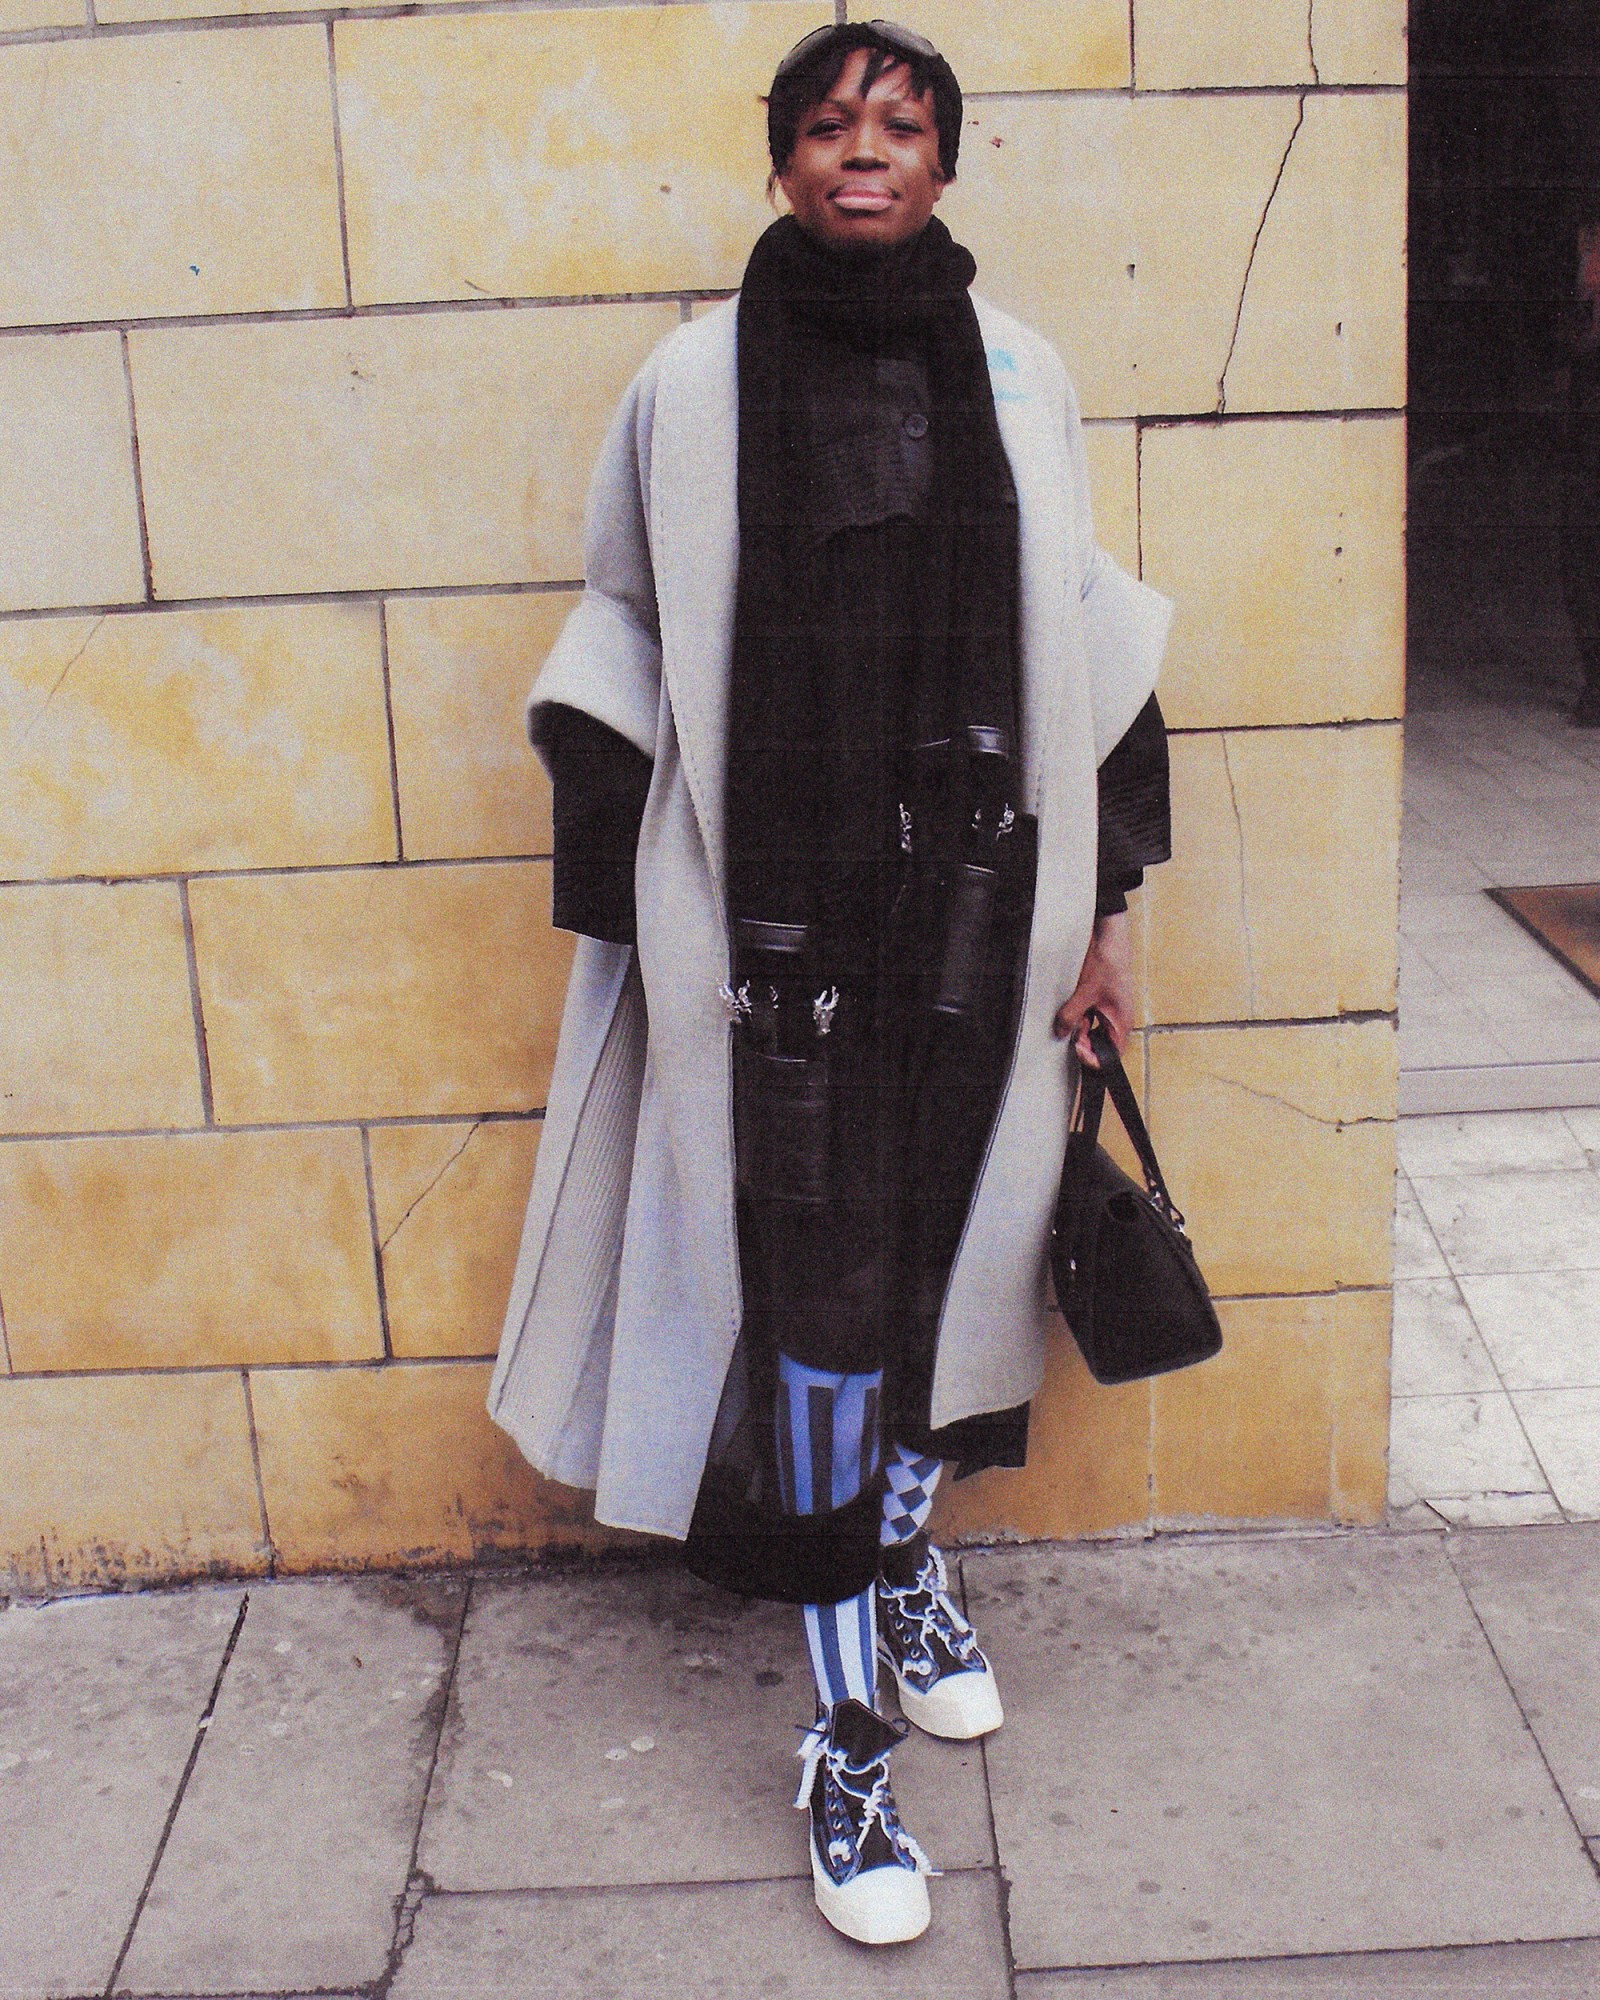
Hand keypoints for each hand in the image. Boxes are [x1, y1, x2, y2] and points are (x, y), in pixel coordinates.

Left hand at [1053, 911, 1132, 1066]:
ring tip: (1070, 1018)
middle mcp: (1118, 1019)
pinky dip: (1080, 1017)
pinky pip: (1091, 1017)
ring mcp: (1110, 1010)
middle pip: (1101, 1044)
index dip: (1093, 1058)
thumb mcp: (1085, 991)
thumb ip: (1071, 1015)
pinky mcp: (1102, 1000)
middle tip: (1069, 1033)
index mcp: (1122, 1022)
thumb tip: (1060, 1032)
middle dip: (1083, 1043)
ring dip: (1080, 1028)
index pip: (1112, 1055)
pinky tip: (1071, 1009)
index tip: (1076, 1048)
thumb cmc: (1108, 962)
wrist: (1110, 935)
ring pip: (1094, 1031)